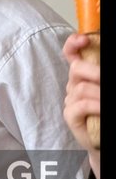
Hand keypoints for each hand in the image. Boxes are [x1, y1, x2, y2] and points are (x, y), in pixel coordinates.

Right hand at [63, 33, 100, 178]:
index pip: (70, 54)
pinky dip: (95, 106)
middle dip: (94, 71)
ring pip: (81, 88)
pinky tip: (102, 110)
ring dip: (99, 94)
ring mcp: (70, 100)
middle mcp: (73, 85)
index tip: (84, 39)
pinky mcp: (70, 116)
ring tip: (108, 102)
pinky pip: (81, 105)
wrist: (101, 140)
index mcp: (81, 76)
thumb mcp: (101, 89)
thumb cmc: (102, 113)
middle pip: (76, 68)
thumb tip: (102, 63)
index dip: (73, 44)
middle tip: (105, 79)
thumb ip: (98, 76)